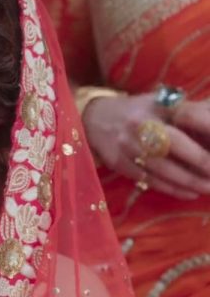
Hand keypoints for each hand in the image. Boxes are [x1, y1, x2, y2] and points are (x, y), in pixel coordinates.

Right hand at [82, 93, 209, 199]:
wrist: (97, 119)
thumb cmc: (140, 111)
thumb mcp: (164, 103)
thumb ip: (192, 112)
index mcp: (155, 105)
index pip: (186, 119)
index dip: (204, 138)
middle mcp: (138, 123)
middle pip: (172, 145)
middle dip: (199, 164)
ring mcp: (126, 144)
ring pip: (161, 168)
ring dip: (188, 182)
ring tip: (208, 188)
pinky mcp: (118, 162)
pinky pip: (148, 179)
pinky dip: (171, 188)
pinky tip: (189, 193)